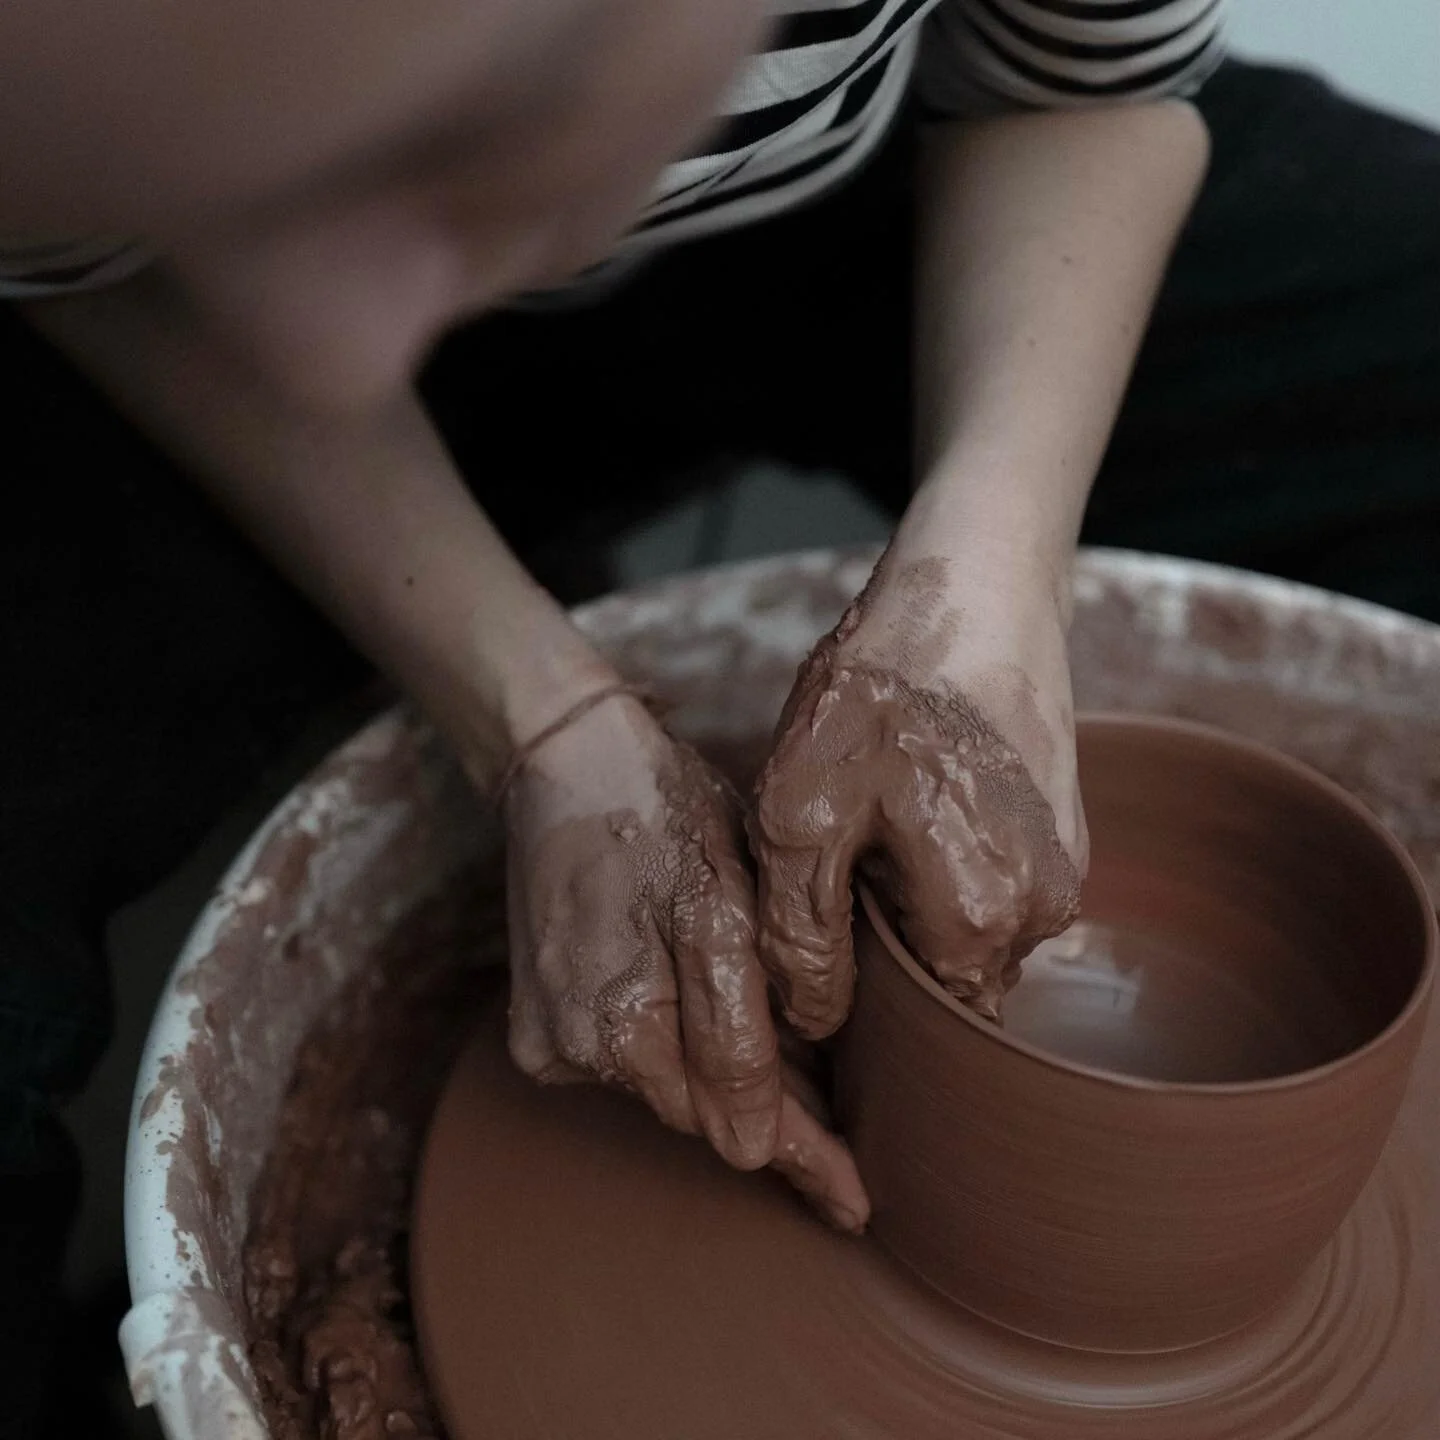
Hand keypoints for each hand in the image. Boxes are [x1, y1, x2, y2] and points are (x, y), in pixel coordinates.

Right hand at [504, 687, 869, 1229]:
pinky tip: (717, 1002)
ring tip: (795, 1046)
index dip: (806, 1158)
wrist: (567, 755)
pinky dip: (680, 1037)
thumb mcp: (720, 907)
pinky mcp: (539, 1013)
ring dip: (727, 1067)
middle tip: (847, 1117)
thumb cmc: (659, 814)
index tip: (855, 1202)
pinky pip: (630, 1052)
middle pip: (701, 1107)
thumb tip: (752, 1149)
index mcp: (620, 1027)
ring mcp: (548, 1035)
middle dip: (775, 1106)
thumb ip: (733, 1032)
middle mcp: (572, 1049)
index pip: (735, 1123)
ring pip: (667, 1080)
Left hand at [750, 549, 1085, 1034]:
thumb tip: (817, 1023)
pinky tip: (912, 796)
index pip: (926, 1025)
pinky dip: (950, 859)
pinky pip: (999, 878)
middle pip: (951, 978)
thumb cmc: (880, 691)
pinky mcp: (1064, 820)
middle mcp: (1044, 908)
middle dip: (891, 947)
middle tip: (838, 866)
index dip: (865, 1001)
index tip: (823, 945)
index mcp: (982, 920)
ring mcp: (1065, 862)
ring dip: (918, 898)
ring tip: (873, 821)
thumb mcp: (801, 815)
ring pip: (974, 928)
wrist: (973, 584)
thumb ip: (802, 937)